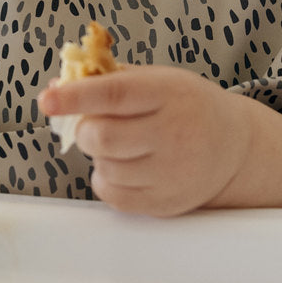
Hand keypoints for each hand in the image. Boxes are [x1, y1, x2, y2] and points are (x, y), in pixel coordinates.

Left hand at [39, 65, 256, 216]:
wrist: (234, 146)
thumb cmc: (187, 105)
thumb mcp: (157, 79)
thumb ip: (108, 80)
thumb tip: (57, 84)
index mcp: (168, 93)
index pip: (114, 94)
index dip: (75, 97)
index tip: (47, 99)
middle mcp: (174, 134)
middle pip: (102, 137)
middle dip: (86, 130)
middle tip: (94, 124)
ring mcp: (173, 173)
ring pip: (105, 168)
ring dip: (99, 155)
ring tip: (120, 145)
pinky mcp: (167, 203)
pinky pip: (114, 196)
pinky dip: (106, 180)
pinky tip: (124, 166)